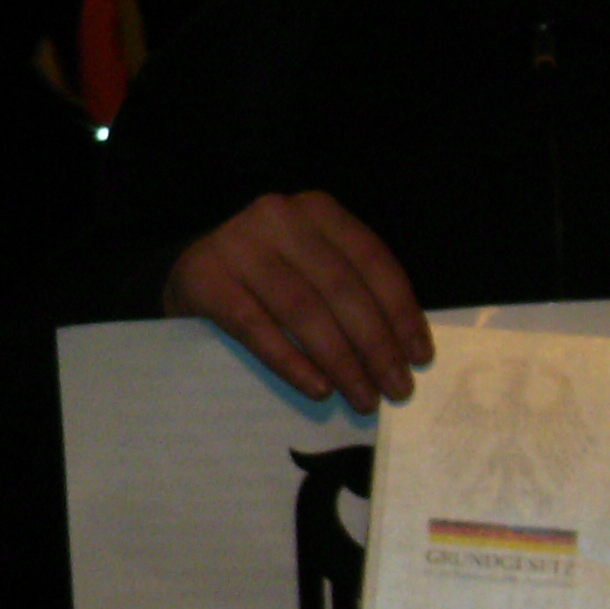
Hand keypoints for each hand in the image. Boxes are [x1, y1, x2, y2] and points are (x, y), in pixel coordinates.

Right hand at [164, 190, 430, 410]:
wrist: (189, 271)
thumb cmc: (267, 277)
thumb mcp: (311, 264)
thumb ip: (351, 289)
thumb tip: (402, 350)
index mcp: (317, 210)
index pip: (371, 260)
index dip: (400, 310)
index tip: (420, 356)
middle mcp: (279, 217)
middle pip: (340, 287)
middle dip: (375, 344)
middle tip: (396, 388)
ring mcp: (239, 245)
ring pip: (302, 309)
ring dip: (339, 360)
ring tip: (363, 397)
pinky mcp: (206, 278)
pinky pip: (256, 327)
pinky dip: (291, 361)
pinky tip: (317, 388)